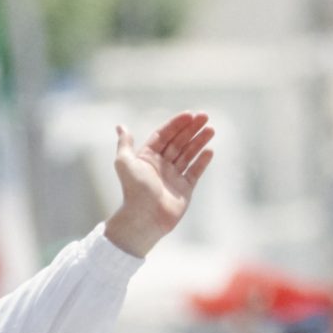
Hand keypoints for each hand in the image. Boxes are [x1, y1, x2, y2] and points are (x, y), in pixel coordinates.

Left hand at [103, 112, 214, 257]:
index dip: (177, 124)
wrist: (144, 218)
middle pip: (179, 142)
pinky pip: (195, 171)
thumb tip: (121, 126)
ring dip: (200, 141)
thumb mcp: (124, 162)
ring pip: (189, 154)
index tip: (190, 114)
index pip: (165, 135)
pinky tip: (210, 150)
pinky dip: (203, 161)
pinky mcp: (185, 189)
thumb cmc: (133, 190)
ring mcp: (174, 176)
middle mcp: (162, 165)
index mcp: (148, 157)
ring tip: (211, 129)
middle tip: (205, 117)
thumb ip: (125, 144)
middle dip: (192, 129)